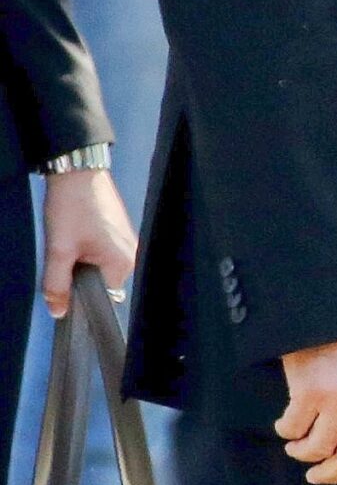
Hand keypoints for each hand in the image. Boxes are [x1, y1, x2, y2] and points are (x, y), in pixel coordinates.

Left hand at [39, 169, 134, 318]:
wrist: (79, 171)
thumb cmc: (72, 208)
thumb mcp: (58, 250)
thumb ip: (58, 285)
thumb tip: (59, 312)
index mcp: (122, 262)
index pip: (101, 297)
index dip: (78, 294)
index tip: (62, 282)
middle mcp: (131, 253)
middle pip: (100, 282)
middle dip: (78, 276)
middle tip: (62, 256)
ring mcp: (127, 241)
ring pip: (98, 266)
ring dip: (81, 261)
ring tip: (68, 241)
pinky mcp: (119, 231)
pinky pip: (102, 253)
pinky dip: (86, 249)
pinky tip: (75, 234)